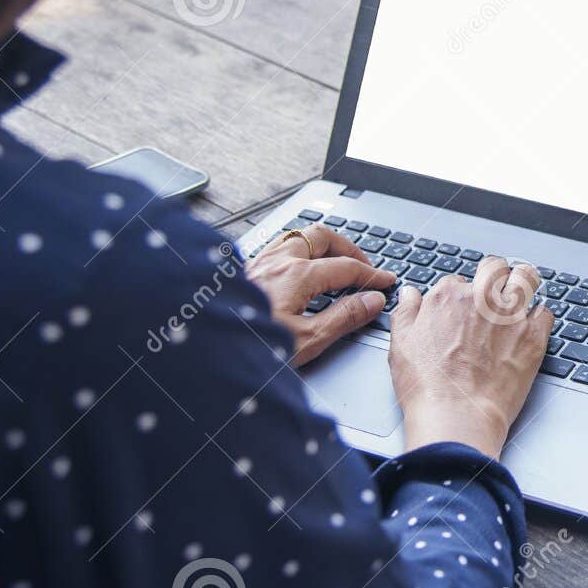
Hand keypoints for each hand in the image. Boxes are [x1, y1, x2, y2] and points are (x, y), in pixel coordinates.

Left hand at [246, 225, 396, 366]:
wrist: (202, 350)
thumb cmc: (248, 347)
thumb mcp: (306, 340)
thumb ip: (343, 317)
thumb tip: (371, 301)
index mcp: (297, 275)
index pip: (347, 267)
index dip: (372, 274)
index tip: (385, 281)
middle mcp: (277, 261)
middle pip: (324, 236)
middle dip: (349, 248)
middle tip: (364, 266)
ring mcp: (258, 261)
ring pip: (298, 236)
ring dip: (322, 245)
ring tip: (335, 261)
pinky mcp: (244, 268)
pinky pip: (278, 246)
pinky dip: (299, 251)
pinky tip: (299, 268)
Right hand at [388, 259, 550, 458]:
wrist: (457, 415)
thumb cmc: (427, 387)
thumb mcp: (401, 345)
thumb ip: (406, 313)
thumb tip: (410, 294)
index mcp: (448, 297)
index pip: (458, 280)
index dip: (460, 292)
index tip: (462, 307)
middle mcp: (481, 300)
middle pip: (494, 267)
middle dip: (494, 274)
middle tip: (495, 287)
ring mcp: (511, 316)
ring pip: (525, 278)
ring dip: (523, 281)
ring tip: (522, 288)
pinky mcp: (533, 337)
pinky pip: (546, 312)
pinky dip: (540, 315)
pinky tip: (534, 323)